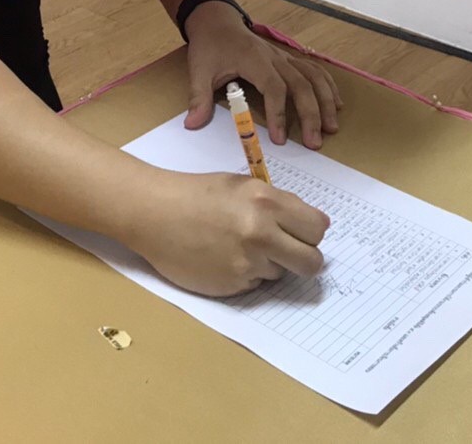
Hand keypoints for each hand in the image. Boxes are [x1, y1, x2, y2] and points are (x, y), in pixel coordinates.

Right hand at [126, 170, 329, 296]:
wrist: (154, 213)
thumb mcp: (243, 187)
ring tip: (238, 247)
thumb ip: (278, 205)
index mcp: (266, 202)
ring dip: (268, 264)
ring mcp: (246, 263)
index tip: (302, 233)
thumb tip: (314, 226)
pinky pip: (254, 284)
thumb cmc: (197, 193)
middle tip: (287, 251)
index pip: (317, 229)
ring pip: (281, 274)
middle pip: (312, 261)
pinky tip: (223, 258)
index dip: (311, 232)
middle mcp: (261, 234)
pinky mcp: (232, 285)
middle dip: (304, 258)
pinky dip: (245, 275)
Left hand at [183, 4, 341, 148]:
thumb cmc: (210, 46)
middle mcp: (275, 58)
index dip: (279, 114)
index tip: (280, 139)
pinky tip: (336, 103)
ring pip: (313, 77)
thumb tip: (192, 125)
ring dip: (325, 101)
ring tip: (332, 127)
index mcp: (255, 61)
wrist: (217, 20)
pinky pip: (314, 70)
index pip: (274, 88)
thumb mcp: (198, 70)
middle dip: (311, 114)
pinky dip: (327, 86)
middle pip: (301, 85)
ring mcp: (284, 57)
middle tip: (315, 143)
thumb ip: (198, 98)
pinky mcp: (288, 59)